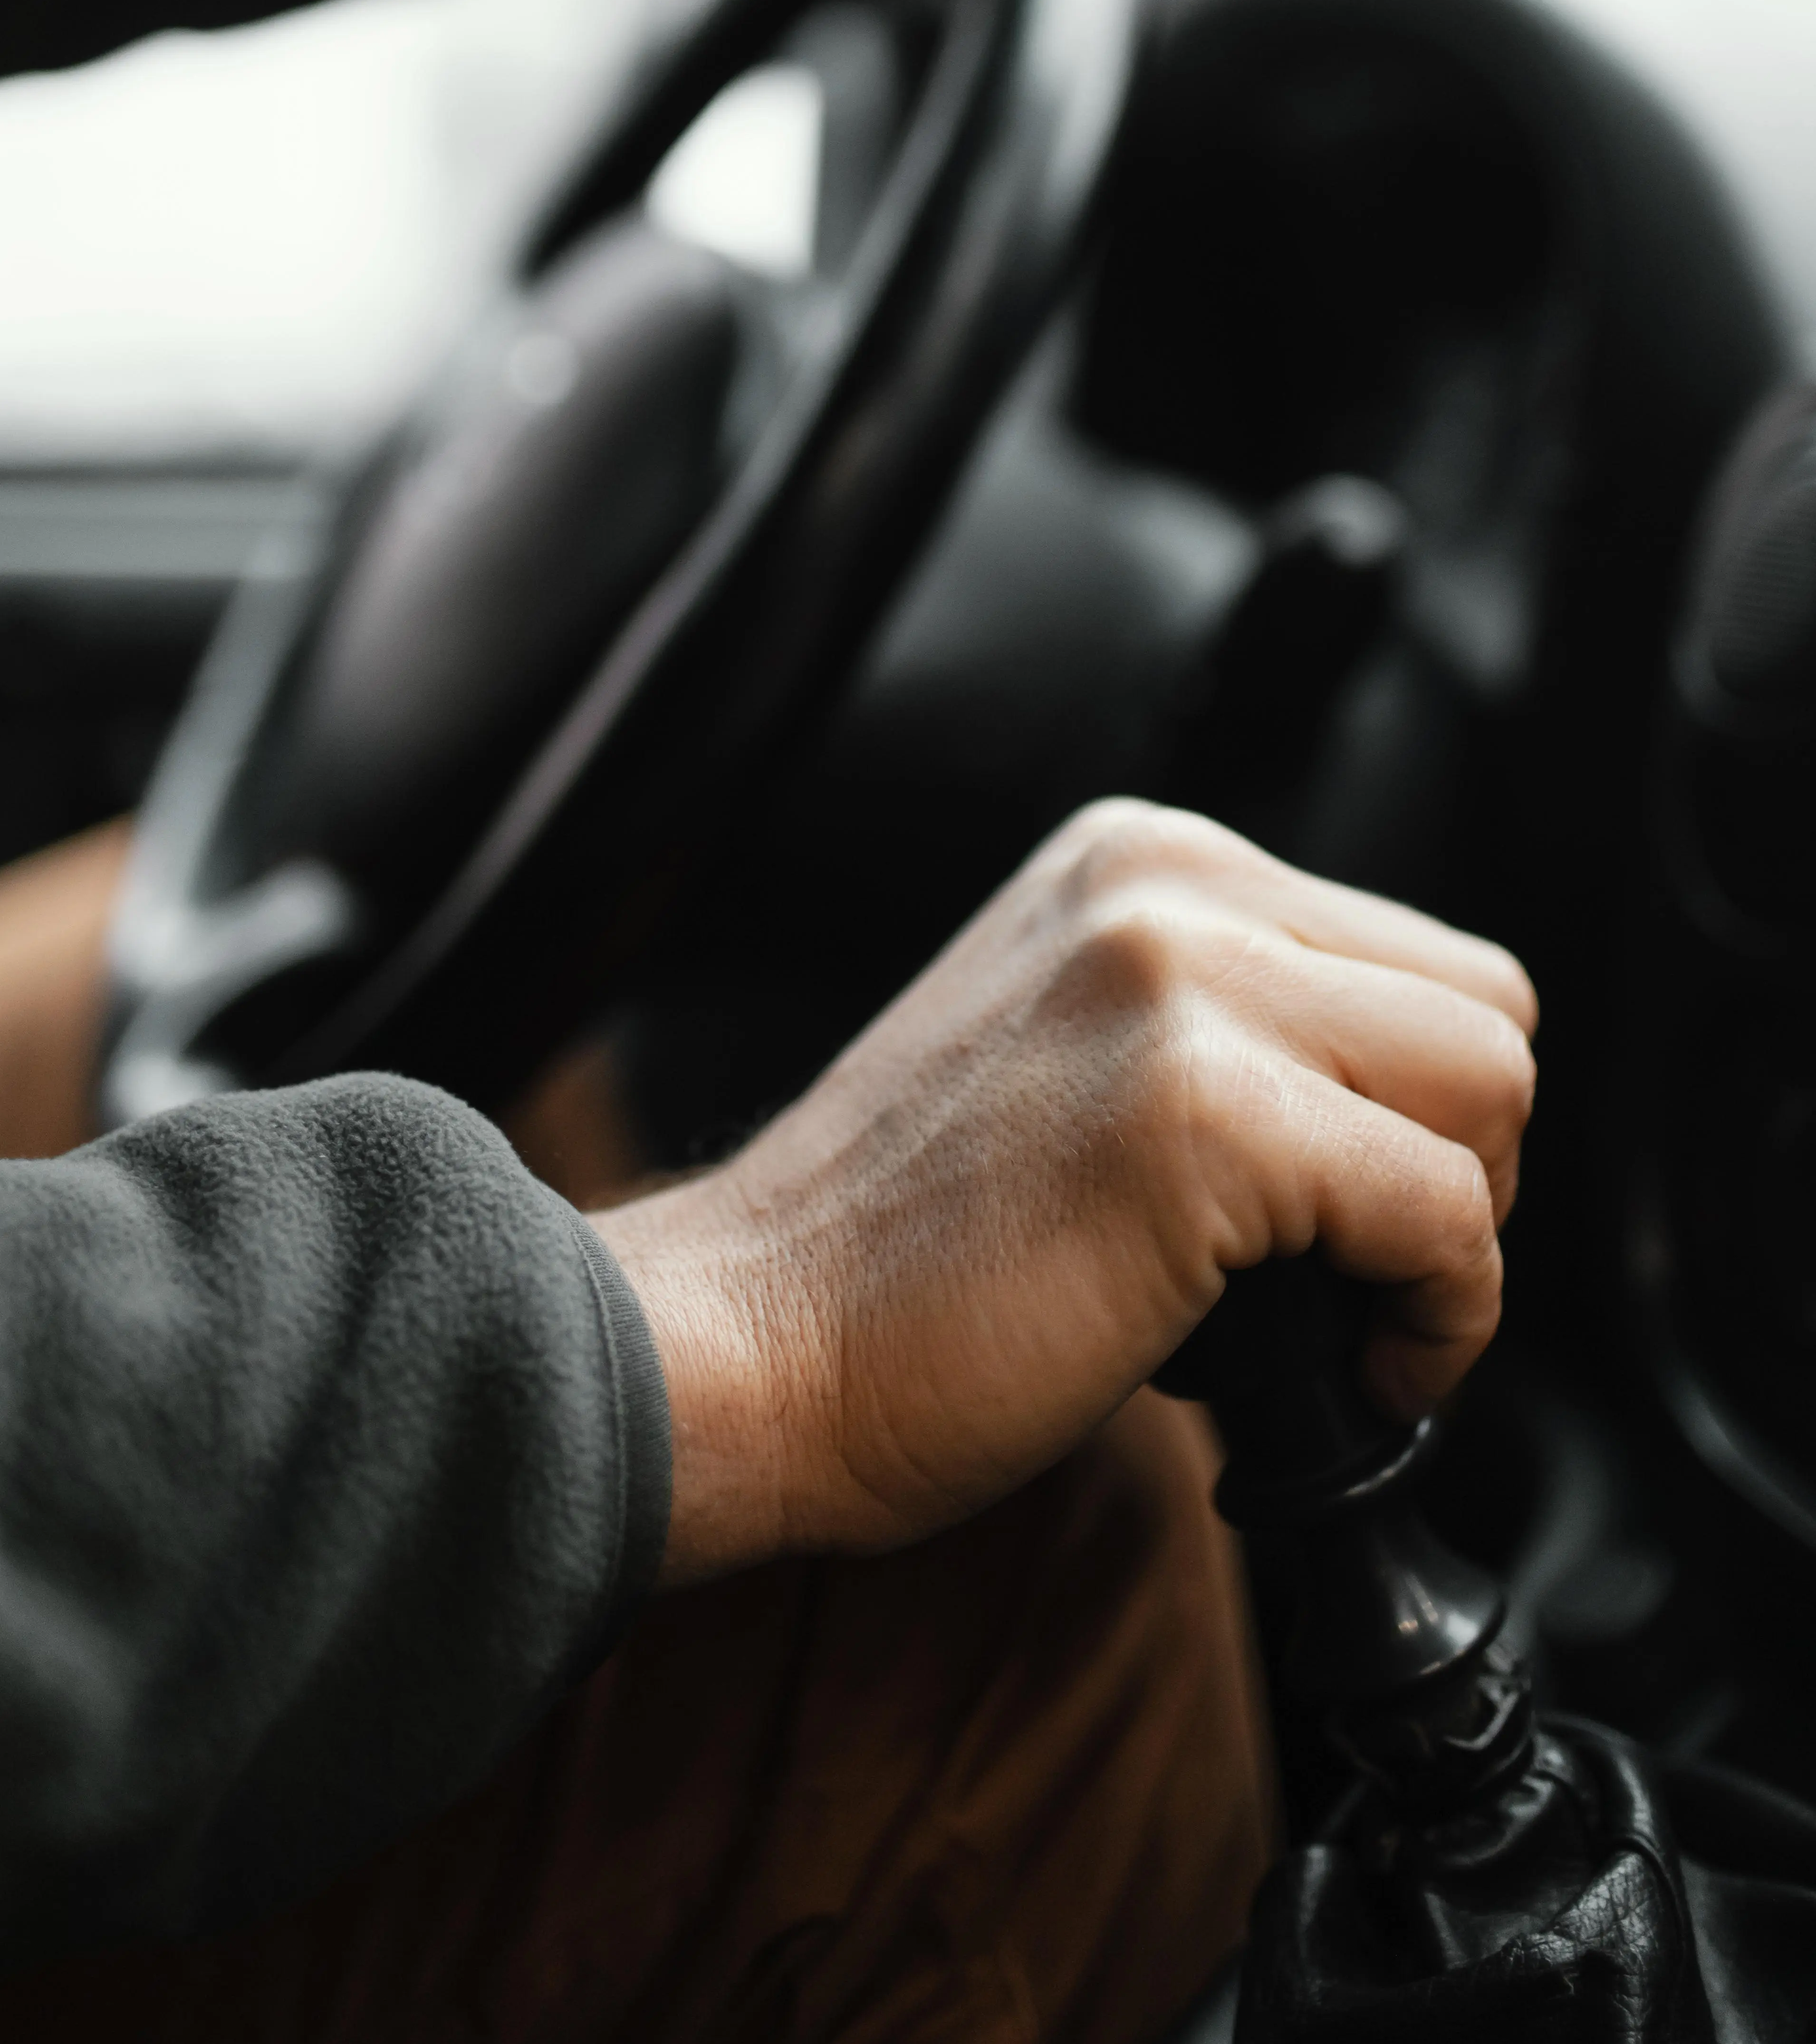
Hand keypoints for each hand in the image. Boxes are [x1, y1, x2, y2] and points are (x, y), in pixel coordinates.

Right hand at [591, 800, 1536, 1586]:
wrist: (746, 1348)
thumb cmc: (893, 1258)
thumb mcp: (1066, 1052)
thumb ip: (1221, 1027)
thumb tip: (1398, 1116)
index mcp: (1139, 863)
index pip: (1415, 959)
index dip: (1419, 1113)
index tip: (1358, 1222)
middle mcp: (1167, 888)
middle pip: (1481, 1007)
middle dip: (1464, 1162)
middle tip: (1369, 1277)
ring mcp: (1180, 985)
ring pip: (1491, 1088)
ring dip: (1459, 1234)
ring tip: (1354, 1319)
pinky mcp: (1201, 1114)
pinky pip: (1444, 1213)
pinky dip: (1442, 1319)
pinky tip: (1356, 1373)